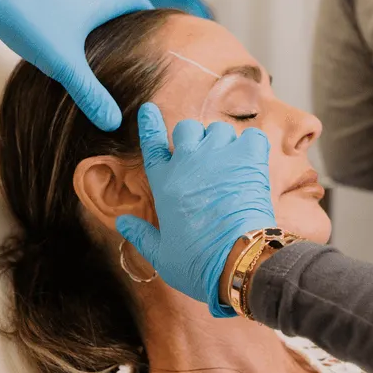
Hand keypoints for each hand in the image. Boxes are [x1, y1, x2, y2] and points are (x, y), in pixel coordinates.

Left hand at [0, 0, 151, 130]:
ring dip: (80, 5)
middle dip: (106, 17)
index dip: (143, 13)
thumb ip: (89, 94)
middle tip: (105, 39)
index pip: (134, 1)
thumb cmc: (29, 22)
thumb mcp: (63, 66)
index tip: (149, 22)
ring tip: (73, 30)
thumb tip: (113, 121)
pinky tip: (45, 16)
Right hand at [116, 104, 275, 316]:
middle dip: (191, 140)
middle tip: (201, 161)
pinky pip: (250, 136)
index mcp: (164, 182)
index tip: (149, 110)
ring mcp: (220, 155)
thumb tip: (121, 223)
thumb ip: (140, 235)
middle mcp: (189, 162)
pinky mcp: (249, 157)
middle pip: (186, 129)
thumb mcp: (161, 255)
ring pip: (218, 130)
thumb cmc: (198, 262)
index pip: (152, 144)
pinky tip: (250, 163)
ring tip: (227, 165)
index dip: (149, 125)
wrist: (238, 260)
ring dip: (220, 143)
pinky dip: (250, 146)